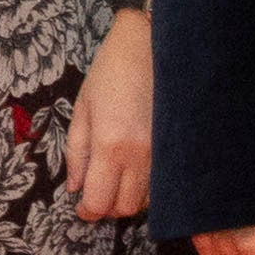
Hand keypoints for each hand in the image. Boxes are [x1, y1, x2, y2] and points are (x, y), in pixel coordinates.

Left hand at [71, 13, 155, 222]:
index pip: (99, 201)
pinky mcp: (179, 146)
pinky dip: (150, 185)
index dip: (88, 210)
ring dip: (131, 196)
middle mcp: (140, 156)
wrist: (154, 43)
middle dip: (109, 206)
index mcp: (109, 145)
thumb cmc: (112, 70)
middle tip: (99, 191)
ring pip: (149, 199)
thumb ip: (76, 152)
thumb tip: (75, 187)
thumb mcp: (83, 107)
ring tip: (120, 178)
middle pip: (125, 208)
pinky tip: (140, 169)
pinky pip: (164, 182)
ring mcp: (164, 153)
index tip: (82, 206)